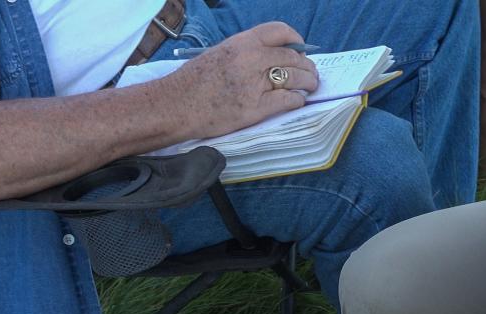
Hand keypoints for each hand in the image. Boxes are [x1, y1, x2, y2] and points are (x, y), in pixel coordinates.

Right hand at [164, 22, 318, 138]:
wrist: (175, 104)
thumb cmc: (194, 82)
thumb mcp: (220, 54)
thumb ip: (246, 53)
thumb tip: (275, 57)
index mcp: (241, 42)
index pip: (280, 31)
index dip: (297, 40)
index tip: (301, 49)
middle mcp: (250, 59)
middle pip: (293, 57)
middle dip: (307, 66)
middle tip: (310, 74)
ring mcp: (253, 84)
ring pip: (295, 78)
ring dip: (308, 83)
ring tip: (309, 87)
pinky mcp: (255, 108)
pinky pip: (288, 100)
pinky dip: (297, 100)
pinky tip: (297, 101)